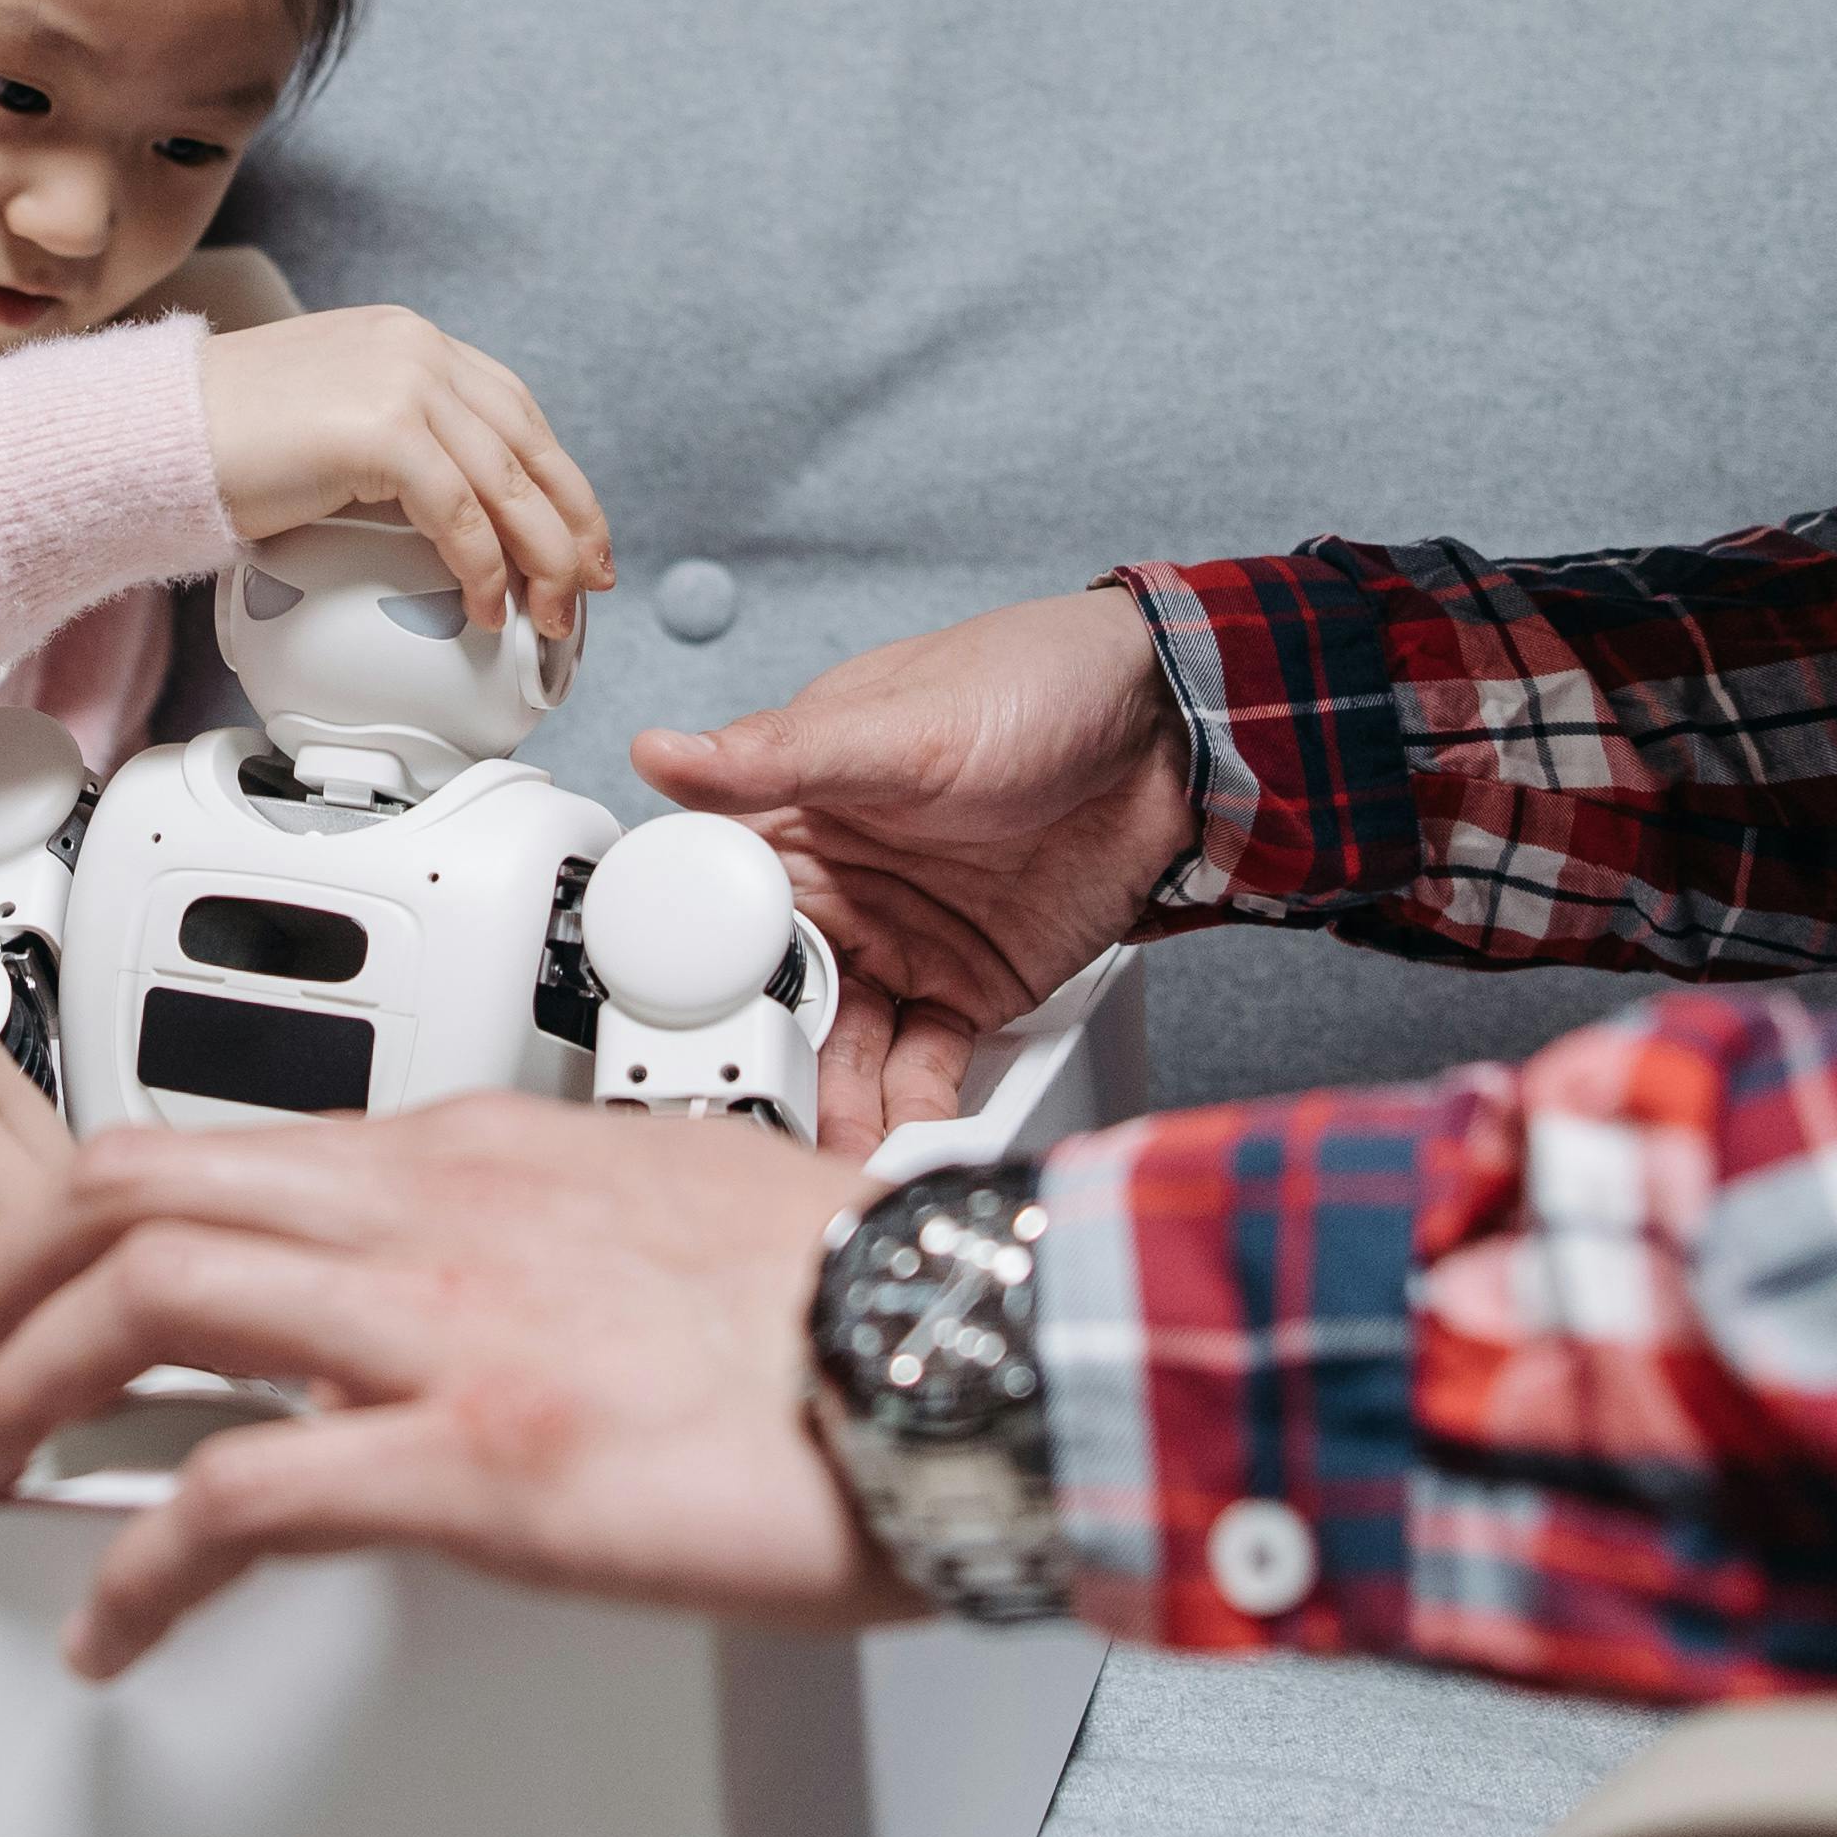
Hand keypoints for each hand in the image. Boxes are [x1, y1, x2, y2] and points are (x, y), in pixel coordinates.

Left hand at [0, 1097, 908, 1676]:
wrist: (958, 1358)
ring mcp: (443, 1326)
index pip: (218, 1139)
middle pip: (132, 1190)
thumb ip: (538, 1219)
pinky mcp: (472, 1456)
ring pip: (145, 1302)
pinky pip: (235, 1498)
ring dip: (20, 1391)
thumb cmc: (838, 1304)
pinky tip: (113, 1623)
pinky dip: (137, 1566)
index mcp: (475, 1147)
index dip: (84, 1205)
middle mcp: (433, 1208)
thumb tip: (486, 1261)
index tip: (34, 1270)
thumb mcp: (657, 1205)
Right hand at [199, 308, 613, 637]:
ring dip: (539, 560)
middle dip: (569, 523)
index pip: (514, 409)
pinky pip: (460, 514)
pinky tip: (483, 606)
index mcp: (409, 339)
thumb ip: (394, 435)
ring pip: (508, 484)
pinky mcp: (381, 431)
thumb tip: (451, 505)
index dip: (557, 476)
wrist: (156, 434)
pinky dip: (481, 568)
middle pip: (529, 445)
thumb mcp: (331, 418)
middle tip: (586, 583)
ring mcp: (402, 382)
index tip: (578, 531)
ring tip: (546, 614)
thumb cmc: (225, 438)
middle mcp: (416, 349)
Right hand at [637, 590, 1194, 1150]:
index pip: (719, 905)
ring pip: (844, 1042)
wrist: (1176, 737)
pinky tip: (904, 1135)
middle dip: (767, 1060)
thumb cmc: (1034, 688)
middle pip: (776, 994)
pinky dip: (913, 1104)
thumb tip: (661, 755)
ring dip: (834, 1100)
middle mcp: (839, 888)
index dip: (699, 971)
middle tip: (759, 1114)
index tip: (691, 1030)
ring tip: (827, 1148)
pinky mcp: (969, 986)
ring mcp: (903, 942)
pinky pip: (925, 1060)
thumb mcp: (901, 725)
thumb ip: (781, 758)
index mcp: (797, 816)